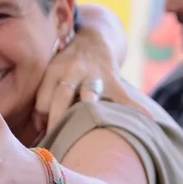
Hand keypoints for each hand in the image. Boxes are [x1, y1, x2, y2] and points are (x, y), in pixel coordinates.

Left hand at [33, 5, 148, 131]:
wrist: (94, 39)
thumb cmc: (66, 66)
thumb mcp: (50, 73)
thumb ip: (43, 98)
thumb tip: (36, 128)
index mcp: (53, 72)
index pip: (42, 100)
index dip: (41, 120)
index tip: (44, 135)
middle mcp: (72, 72)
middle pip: (61, 98)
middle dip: (57, 120)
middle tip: (56, 144)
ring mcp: (94, 75)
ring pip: (89, 97)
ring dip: (87, 113)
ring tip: (89, 135)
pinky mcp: (113, 79)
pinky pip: (124, 96)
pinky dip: (134, 108)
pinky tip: (146, 120)